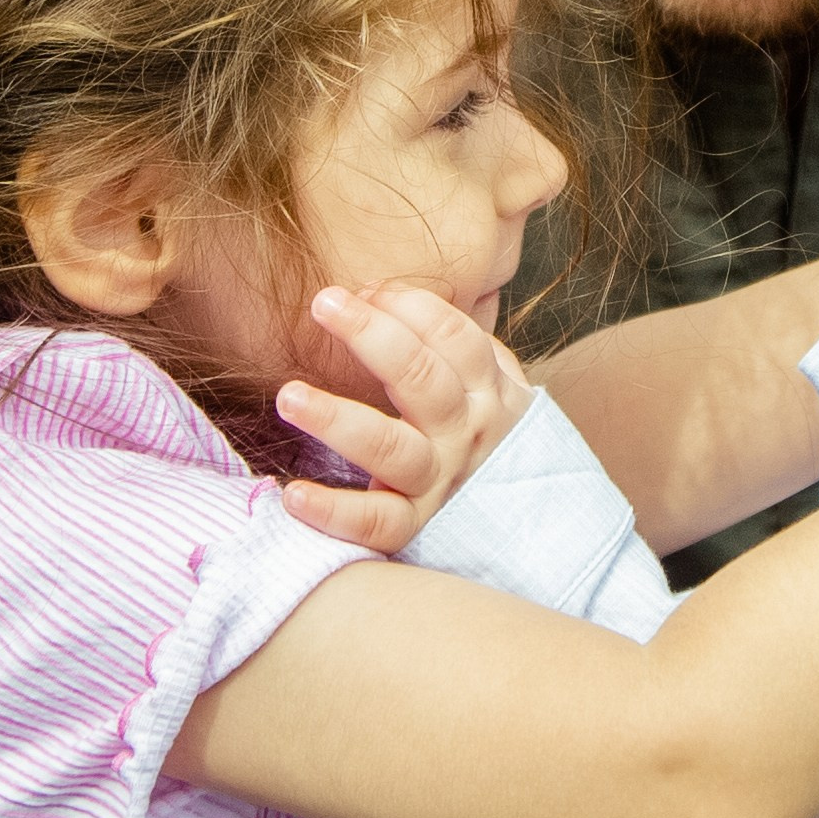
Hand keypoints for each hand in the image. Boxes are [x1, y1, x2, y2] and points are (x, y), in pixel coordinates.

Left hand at [276, 284, 536, 552]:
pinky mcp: (415, 528)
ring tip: (289, 396)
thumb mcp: (493, 387)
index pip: (456, 339)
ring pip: (392, 449)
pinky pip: (376, 523)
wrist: (529, 525)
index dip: (410, 307)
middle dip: (373, 336)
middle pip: (423, 380)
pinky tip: (292, 494)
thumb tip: (381, 292)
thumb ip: (454, 344)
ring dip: (338, 420)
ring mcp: (440, 482)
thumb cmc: (487, 441)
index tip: (366, 290)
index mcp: (488, 393)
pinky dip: (334, 512)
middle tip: (324, 303)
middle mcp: (466, 435)